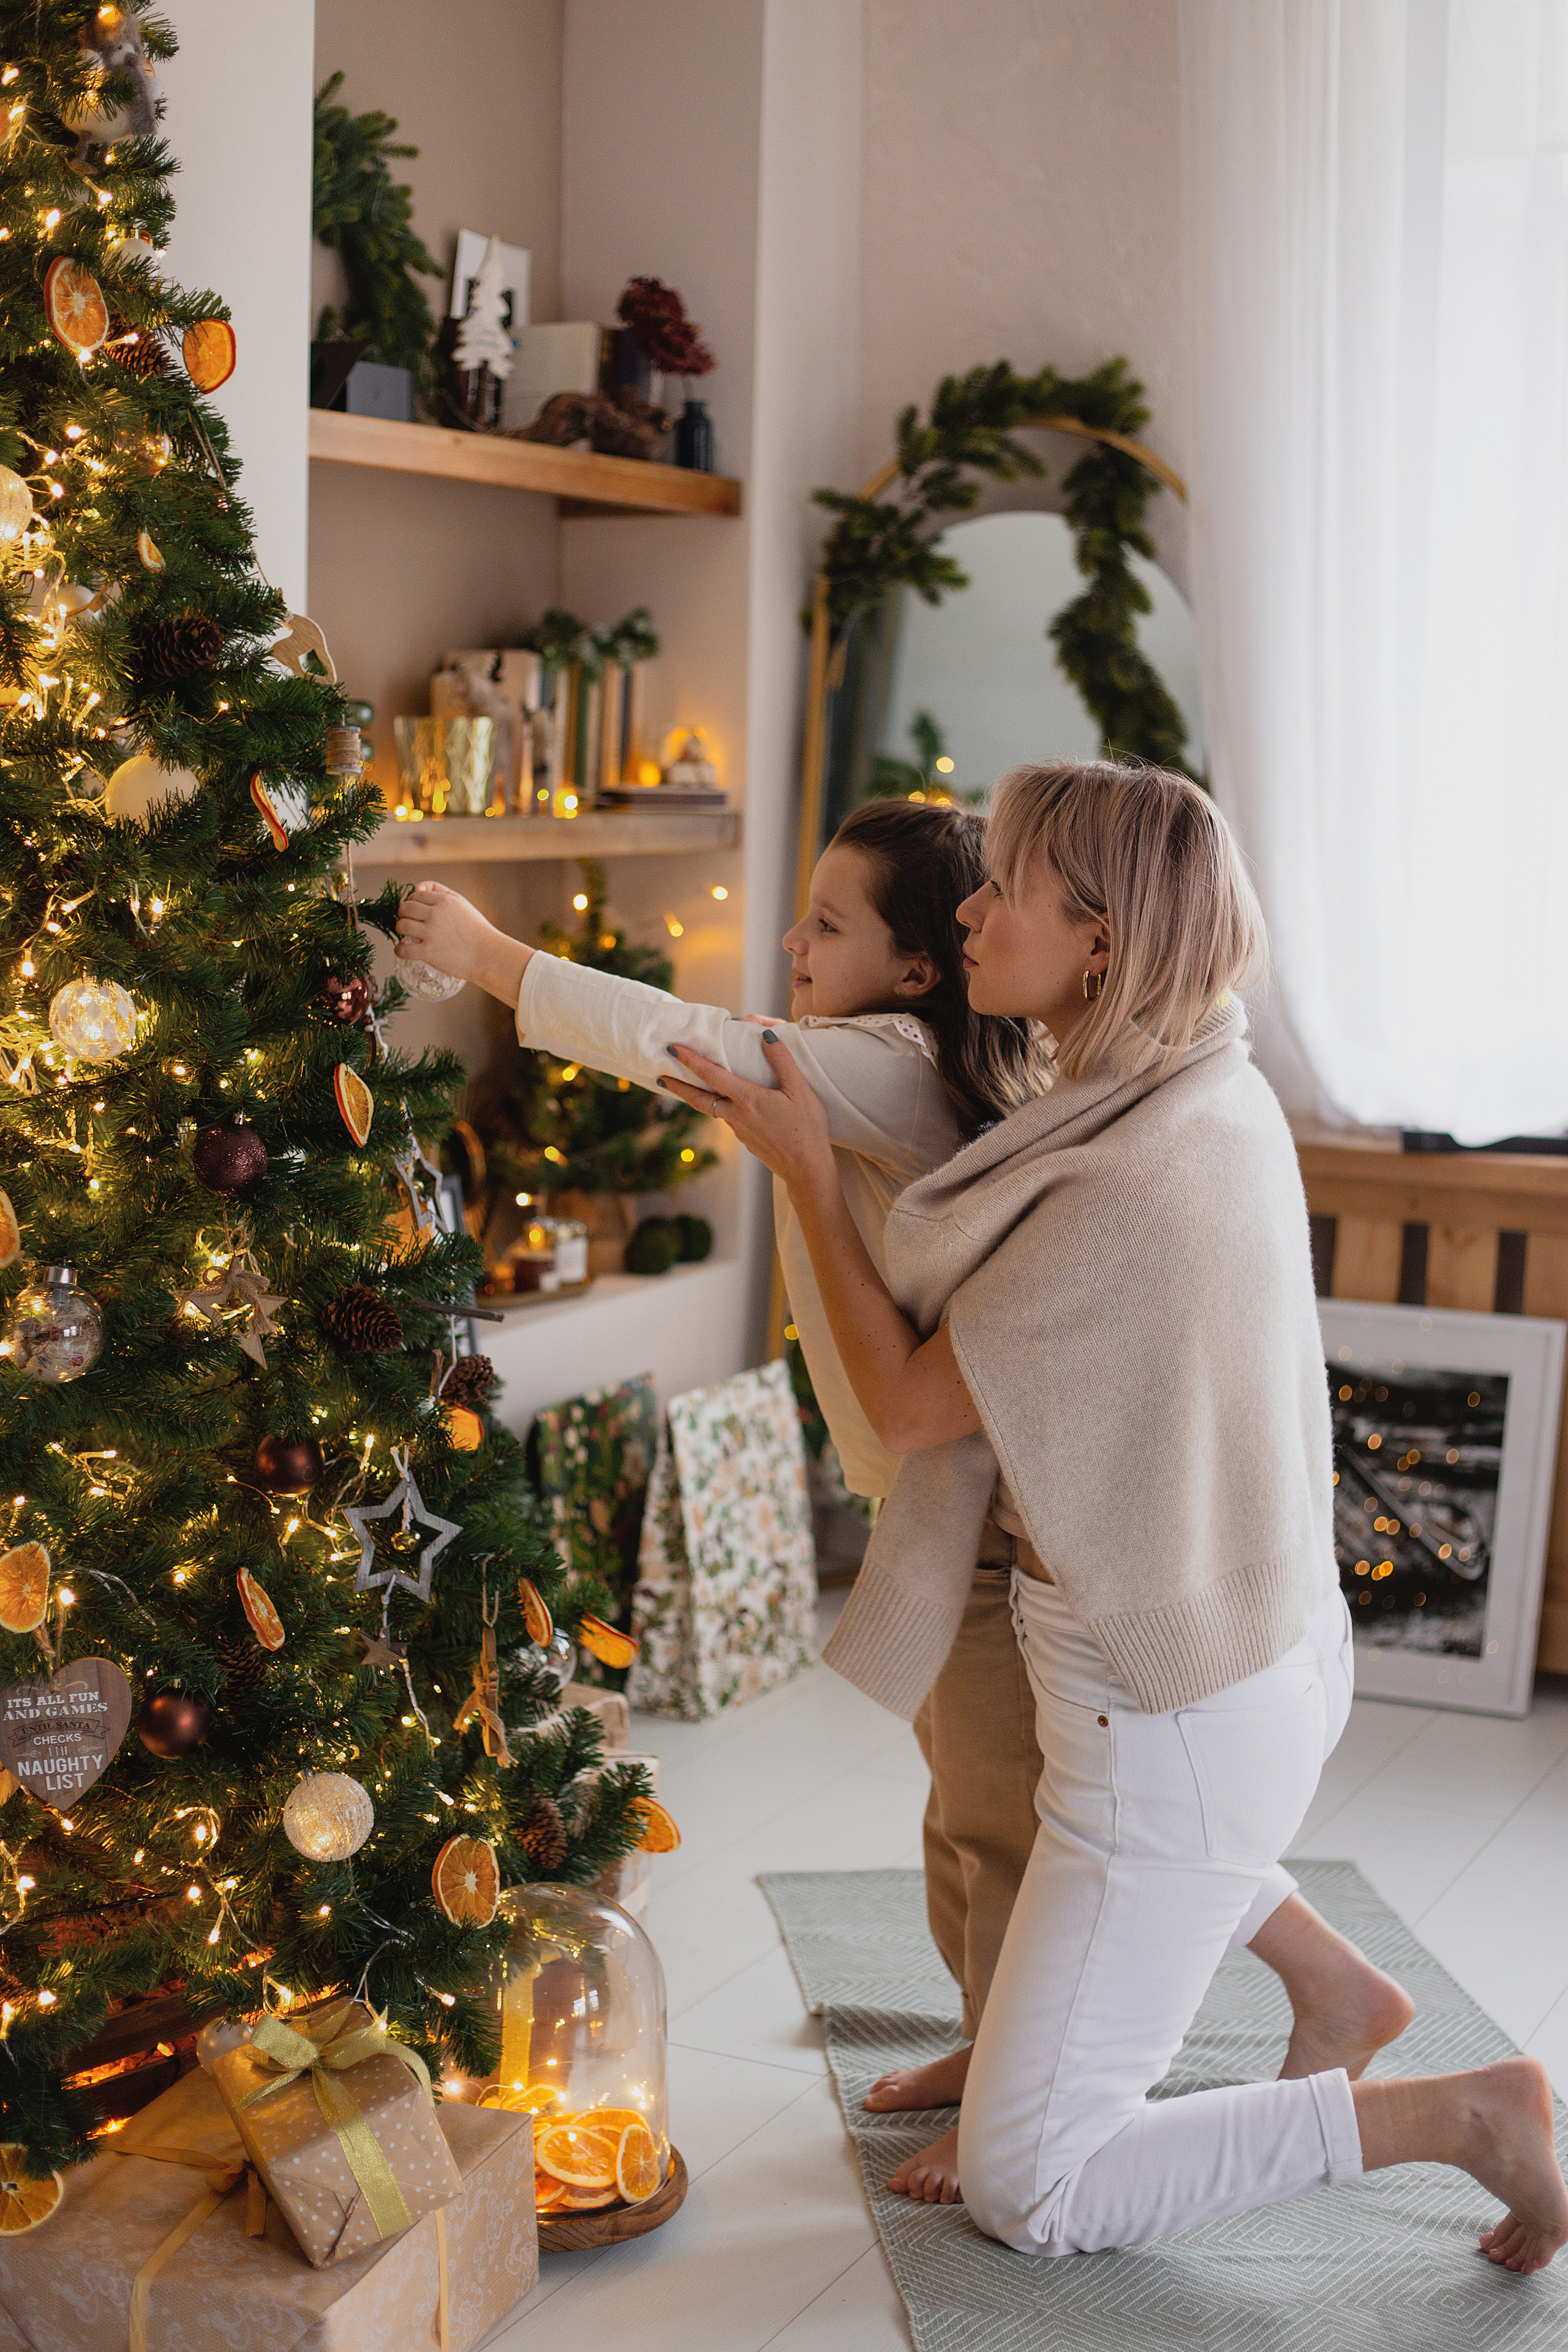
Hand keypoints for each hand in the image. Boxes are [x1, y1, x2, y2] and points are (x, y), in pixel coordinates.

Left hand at [395, 881, 528, 1005]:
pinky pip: (403, 949)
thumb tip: (416, 887)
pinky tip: (404, 950)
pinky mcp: (429, 953)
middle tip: (410, 923)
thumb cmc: (476, 929)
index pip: (415, 895)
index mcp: (444, 901)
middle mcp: (435, 915)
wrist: (488, 955)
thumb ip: (440, 890)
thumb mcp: (462, 903)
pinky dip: (399, 950)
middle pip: (404, 908)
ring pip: (401, 926)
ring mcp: (431, 934)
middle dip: (404, 915)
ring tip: (408, 936)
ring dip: (401, 931)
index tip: (416, 912)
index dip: (412, 903)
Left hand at [663, 1035, 834, 1193]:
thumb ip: (782, 1061)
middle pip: (699, 1099)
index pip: (712, 1075)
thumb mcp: (801, 1091)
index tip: (673, 1049)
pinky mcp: (746, 1141)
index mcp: (747, 1100)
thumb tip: (767, 1036)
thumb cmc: (807, 1130)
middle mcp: (737, 1116)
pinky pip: (727, 1119)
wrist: (807, 1171)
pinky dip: (719, 1108)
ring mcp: (739, 1131)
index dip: (691, 1060)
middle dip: (677, 1086)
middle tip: (660, 1076)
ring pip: (712, 1110)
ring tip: (689, 1086)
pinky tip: (727, 1104)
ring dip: (697, 1097)